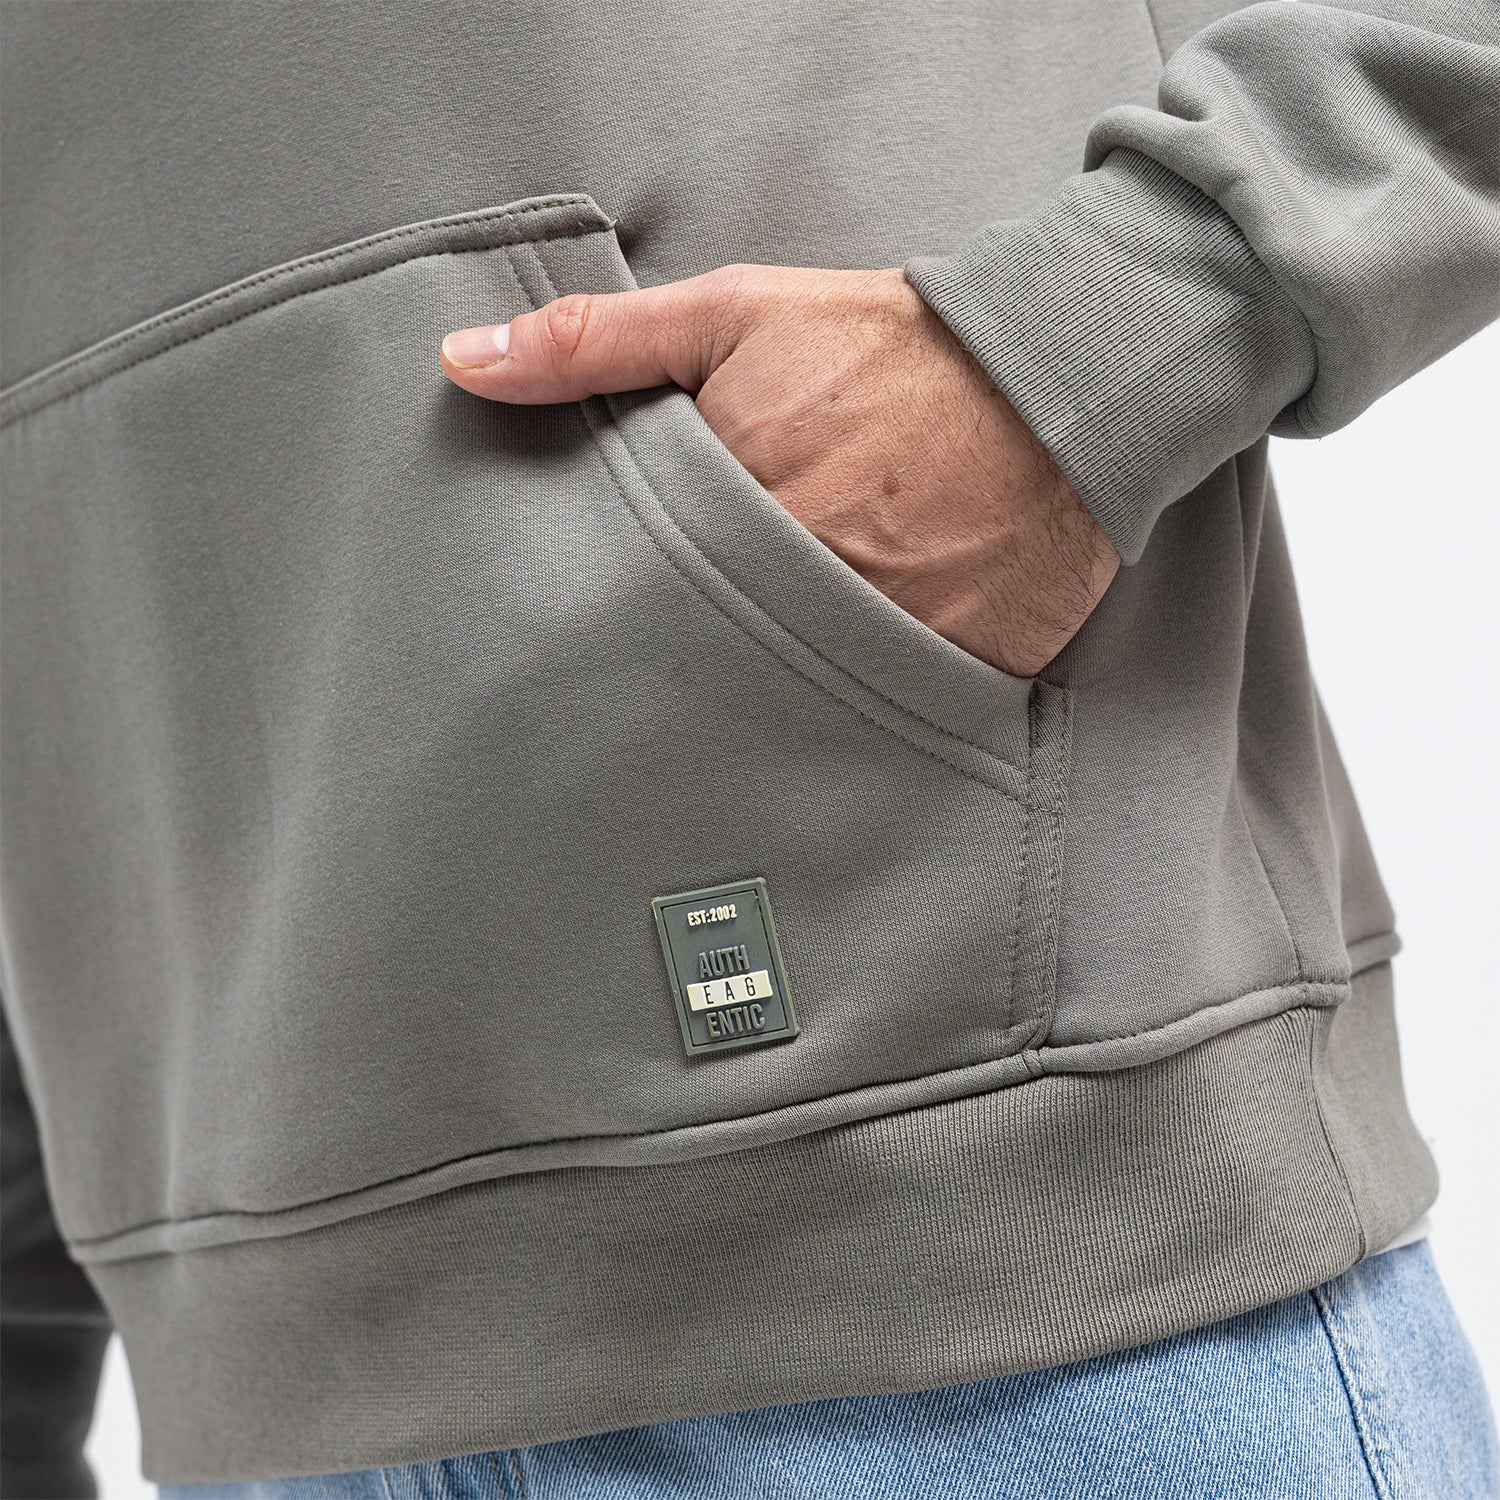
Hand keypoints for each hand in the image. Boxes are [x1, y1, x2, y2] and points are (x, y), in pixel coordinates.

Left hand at [439, 265, 1117, 676]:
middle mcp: (804, 586)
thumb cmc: (887, 345)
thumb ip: (595, 344)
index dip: (615, 612)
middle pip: (705, 663)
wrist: (1059, 379)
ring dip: (761, 705)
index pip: (635, 594)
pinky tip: (836, 709)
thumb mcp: (734, 316)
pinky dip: (857, 720)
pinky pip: (883, 724)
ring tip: (744, 705)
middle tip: (655, 693)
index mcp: (733, 506)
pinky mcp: (957, 676)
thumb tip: (461, 364)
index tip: (598, 629)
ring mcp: (885, 641)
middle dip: (680, 672)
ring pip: (786, 709)